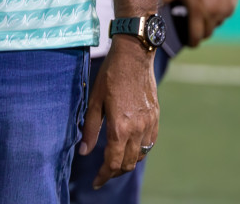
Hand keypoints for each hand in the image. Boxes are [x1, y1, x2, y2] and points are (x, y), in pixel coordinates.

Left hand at [79, 37, 159, 188]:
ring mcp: (150, 125)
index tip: (95, 182)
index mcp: (120, 126)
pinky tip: (128, 148)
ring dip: (126, 163)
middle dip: (114, 172)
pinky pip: (149, 144)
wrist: (134, 57)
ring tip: (114, 163)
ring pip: (139, 156)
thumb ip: (89, 129)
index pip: (113, 162)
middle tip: (102, 174)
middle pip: (127, 163)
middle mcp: (138, 129)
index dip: (103, 175)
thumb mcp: (94, 101)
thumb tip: (83, 151)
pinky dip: (138, 151)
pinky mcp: (156, 119)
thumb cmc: (110, 76)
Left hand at [163, 0, 238, 46]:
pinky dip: (217, 15)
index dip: (192, 42)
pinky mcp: (232, 7)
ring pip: (216, 25)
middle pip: (207, 33)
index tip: (190, 44)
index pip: (196, 35)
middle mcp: (212, 14)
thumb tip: (156, 10)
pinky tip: (211, 5)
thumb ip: (165, 0)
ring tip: (202, 13)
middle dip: (201, 34)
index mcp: (197, 11)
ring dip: (209, 23)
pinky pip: (224, 16)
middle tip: (195, 30)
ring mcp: (224, 11)